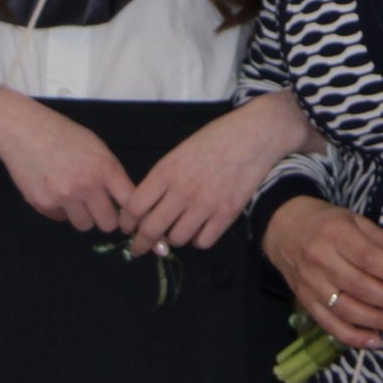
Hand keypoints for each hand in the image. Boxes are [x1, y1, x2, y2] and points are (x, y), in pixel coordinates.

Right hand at [0, 88, 135, 230]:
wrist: (24, 130)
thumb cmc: (63, 134)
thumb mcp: (96, 147)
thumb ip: (109, 173)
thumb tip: (120, 200)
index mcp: (105, 168)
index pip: (130, 202)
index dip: (132, 212)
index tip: (128, 216)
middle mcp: (87, 186)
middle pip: (108, 223)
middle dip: (106, 218)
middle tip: (99, 210)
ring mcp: (64, 197)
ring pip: (84, 225)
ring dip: (83, 216)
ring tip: (75, 198)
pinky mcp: (43, 204)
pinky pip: (60, 218)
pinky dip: (60, 210)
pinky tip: (54, 190)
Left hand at [123, 91, 316, 255]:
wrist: (255, 134)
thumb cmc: (216, 138)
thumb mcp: (181, 151)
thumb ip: (163, 178)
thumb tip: (147, 205)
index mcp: (166, 171)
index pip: (134, 207)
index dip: (127, 222)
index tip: (128, 227)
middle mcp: (182, 191)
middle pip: (151, 229)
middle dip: (141, 243)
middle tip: (140, 247)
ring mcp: (206, 204)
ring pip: (176, 239)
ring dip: (173, 239)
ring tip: (176, 231)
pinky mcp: (227, 214)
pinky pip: (203, 242)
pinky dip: (198, 240)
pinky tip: (199, 230)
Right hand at [263, 198, 382, 352]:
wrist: (283, 228)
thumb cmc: (325, 223)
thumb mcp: (354, 221)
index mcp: (336, 234)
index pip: (370, 259)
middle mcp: (321, 260)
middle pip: (361, 287)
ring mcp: (311, 284)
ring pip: (347, 309)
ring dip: (377, 320)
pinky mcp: (306, 302)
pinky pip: (330, 324)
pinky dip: (353, 337)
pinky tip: (375, 341)